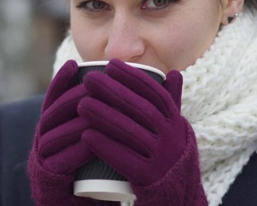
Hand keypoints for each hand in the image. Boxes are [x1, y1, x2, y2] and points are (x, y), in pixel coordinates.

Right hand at [28, 60, 101, 205]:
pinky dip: (78, 152)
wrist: (67, 184)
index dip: (61, 79)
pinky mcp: (51, 172)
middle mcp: (44, 131)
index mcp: (51, 117)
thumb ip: (91, 100)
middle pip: (57, 110)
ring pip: (59, 133)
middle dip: (77, 98)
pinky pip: (62, 160)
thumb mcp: (83, 121)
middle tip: (98, 89)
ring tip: (101, 114)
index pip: (53, 94)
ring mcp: (45, 152)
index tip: (73, 65)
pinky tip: (92, 145)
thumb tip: (116, 69)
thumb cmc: (81, 146)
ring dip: (80, 123)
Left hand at [78, 59, 206, 204]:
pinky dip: (105, 146)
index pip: (155, 92)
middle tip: (89, 80)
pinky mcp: (148, 177)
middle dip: (113, 91)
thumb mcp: (173, 126)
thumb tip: (172, 72)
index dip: (133, 77)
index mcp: (174, 120)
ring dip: (104, 116)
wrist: (174, 191)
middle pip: (140, 109)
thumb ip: (171, 100)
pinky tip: (86, 136)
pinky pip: (125, 160)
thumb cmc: (166, 151)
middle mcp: (171, 137)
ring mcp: (161, 157)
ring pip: (131, 132)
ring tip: (81, 105)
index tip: (110, 64)